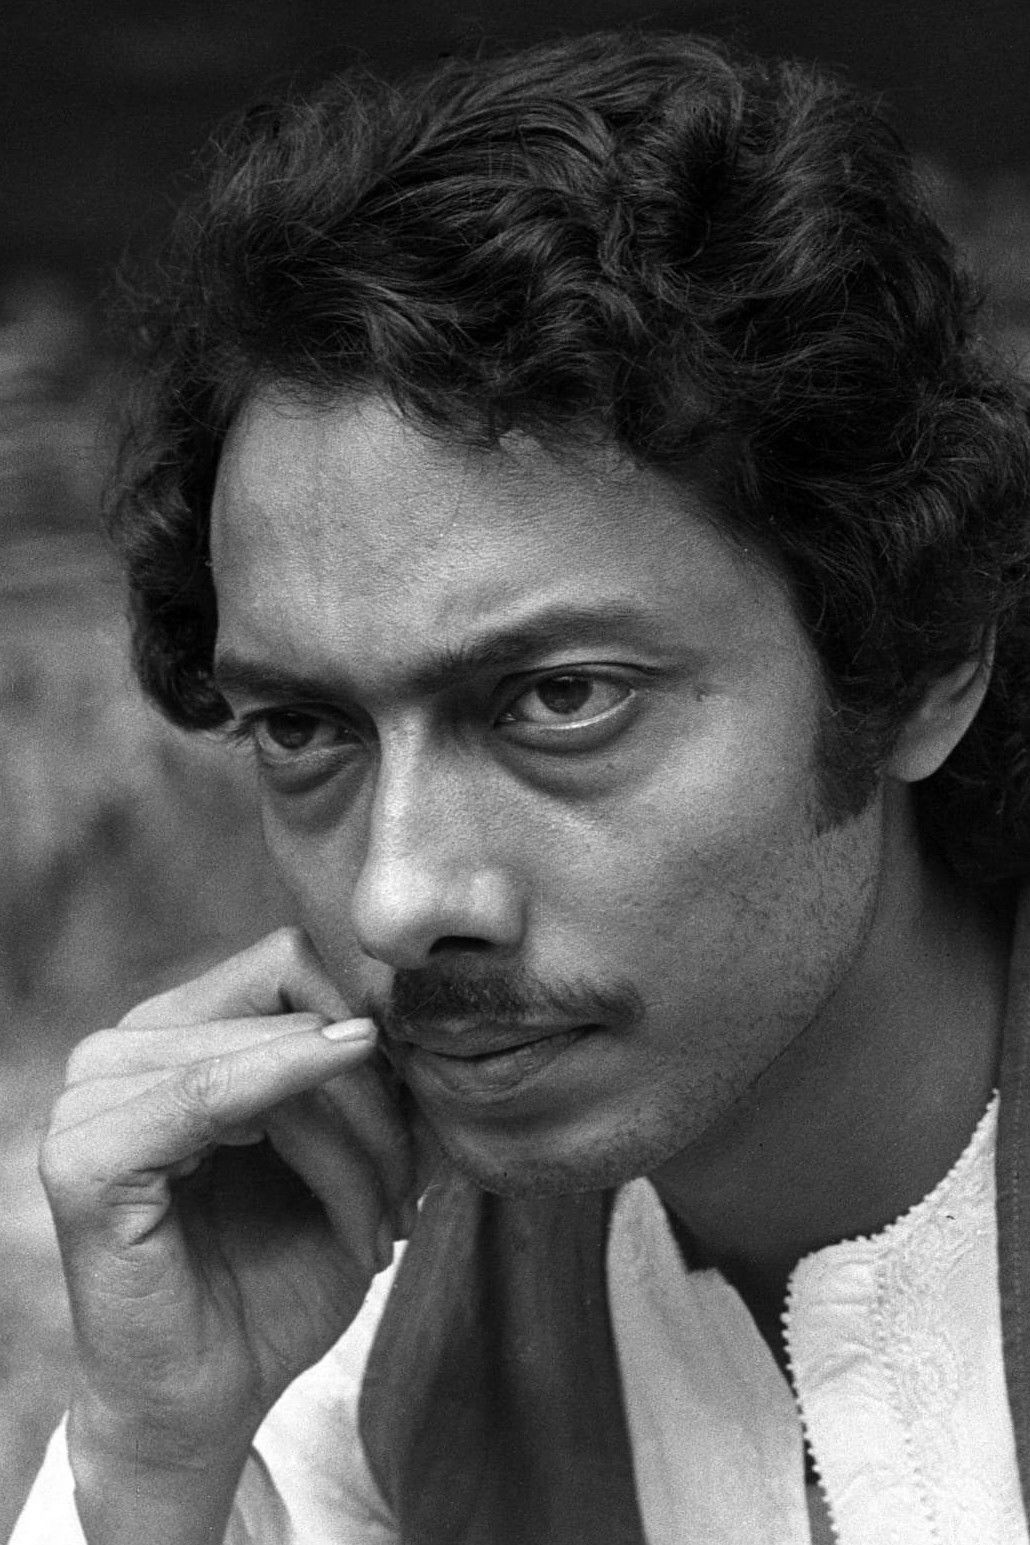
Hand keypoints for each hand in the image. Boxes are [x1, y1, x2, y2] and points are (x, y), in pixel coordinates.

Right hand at [40, 928, 413, 1532]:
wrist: (212, 1401)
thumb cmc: (277, 1275)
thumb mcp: (351, 1155)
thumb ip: (373, 1071)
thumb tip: (425, 1002)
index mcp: (174, 1031)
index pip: (289, 960)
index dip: (371, 1026)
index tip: (423, 1112)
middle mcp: (122, 1045)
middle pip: (293, 1001)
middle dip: (377, 1101)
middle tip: (411, 1197)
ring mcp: (91, 1092)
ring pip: (273, 1052)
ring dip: (357, 1143)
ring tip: (382, 1227)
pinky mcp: (84, 1154)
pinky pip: (210, 1093)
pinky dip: (308, 1140)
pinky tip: (358, 1204)